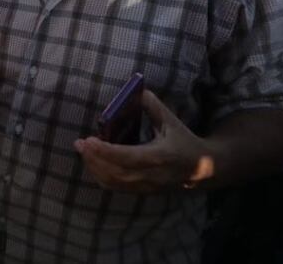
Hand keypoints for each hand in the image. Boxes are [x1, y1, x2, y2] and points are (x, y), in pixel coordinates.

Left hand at [74, 90, 214, 192]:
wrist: (203, 170)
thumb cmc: (184, 141)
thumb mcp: (171, 121)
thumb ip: (153, 106)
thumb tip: (137, 91)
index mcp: (159, 157)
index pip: (127, 157)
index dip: (105, 151)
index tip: (88, 140)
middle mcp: (151, 175)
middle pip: (115, 173)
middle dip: (94, 159)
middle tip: (79, 143)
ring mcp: (147, 186)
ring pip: (114, 183)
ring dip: (95, 168)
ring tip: (84, 151)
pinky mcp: (143, 191)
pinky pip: (117, 188)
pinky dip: (101, 176)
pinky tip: (94, 162)